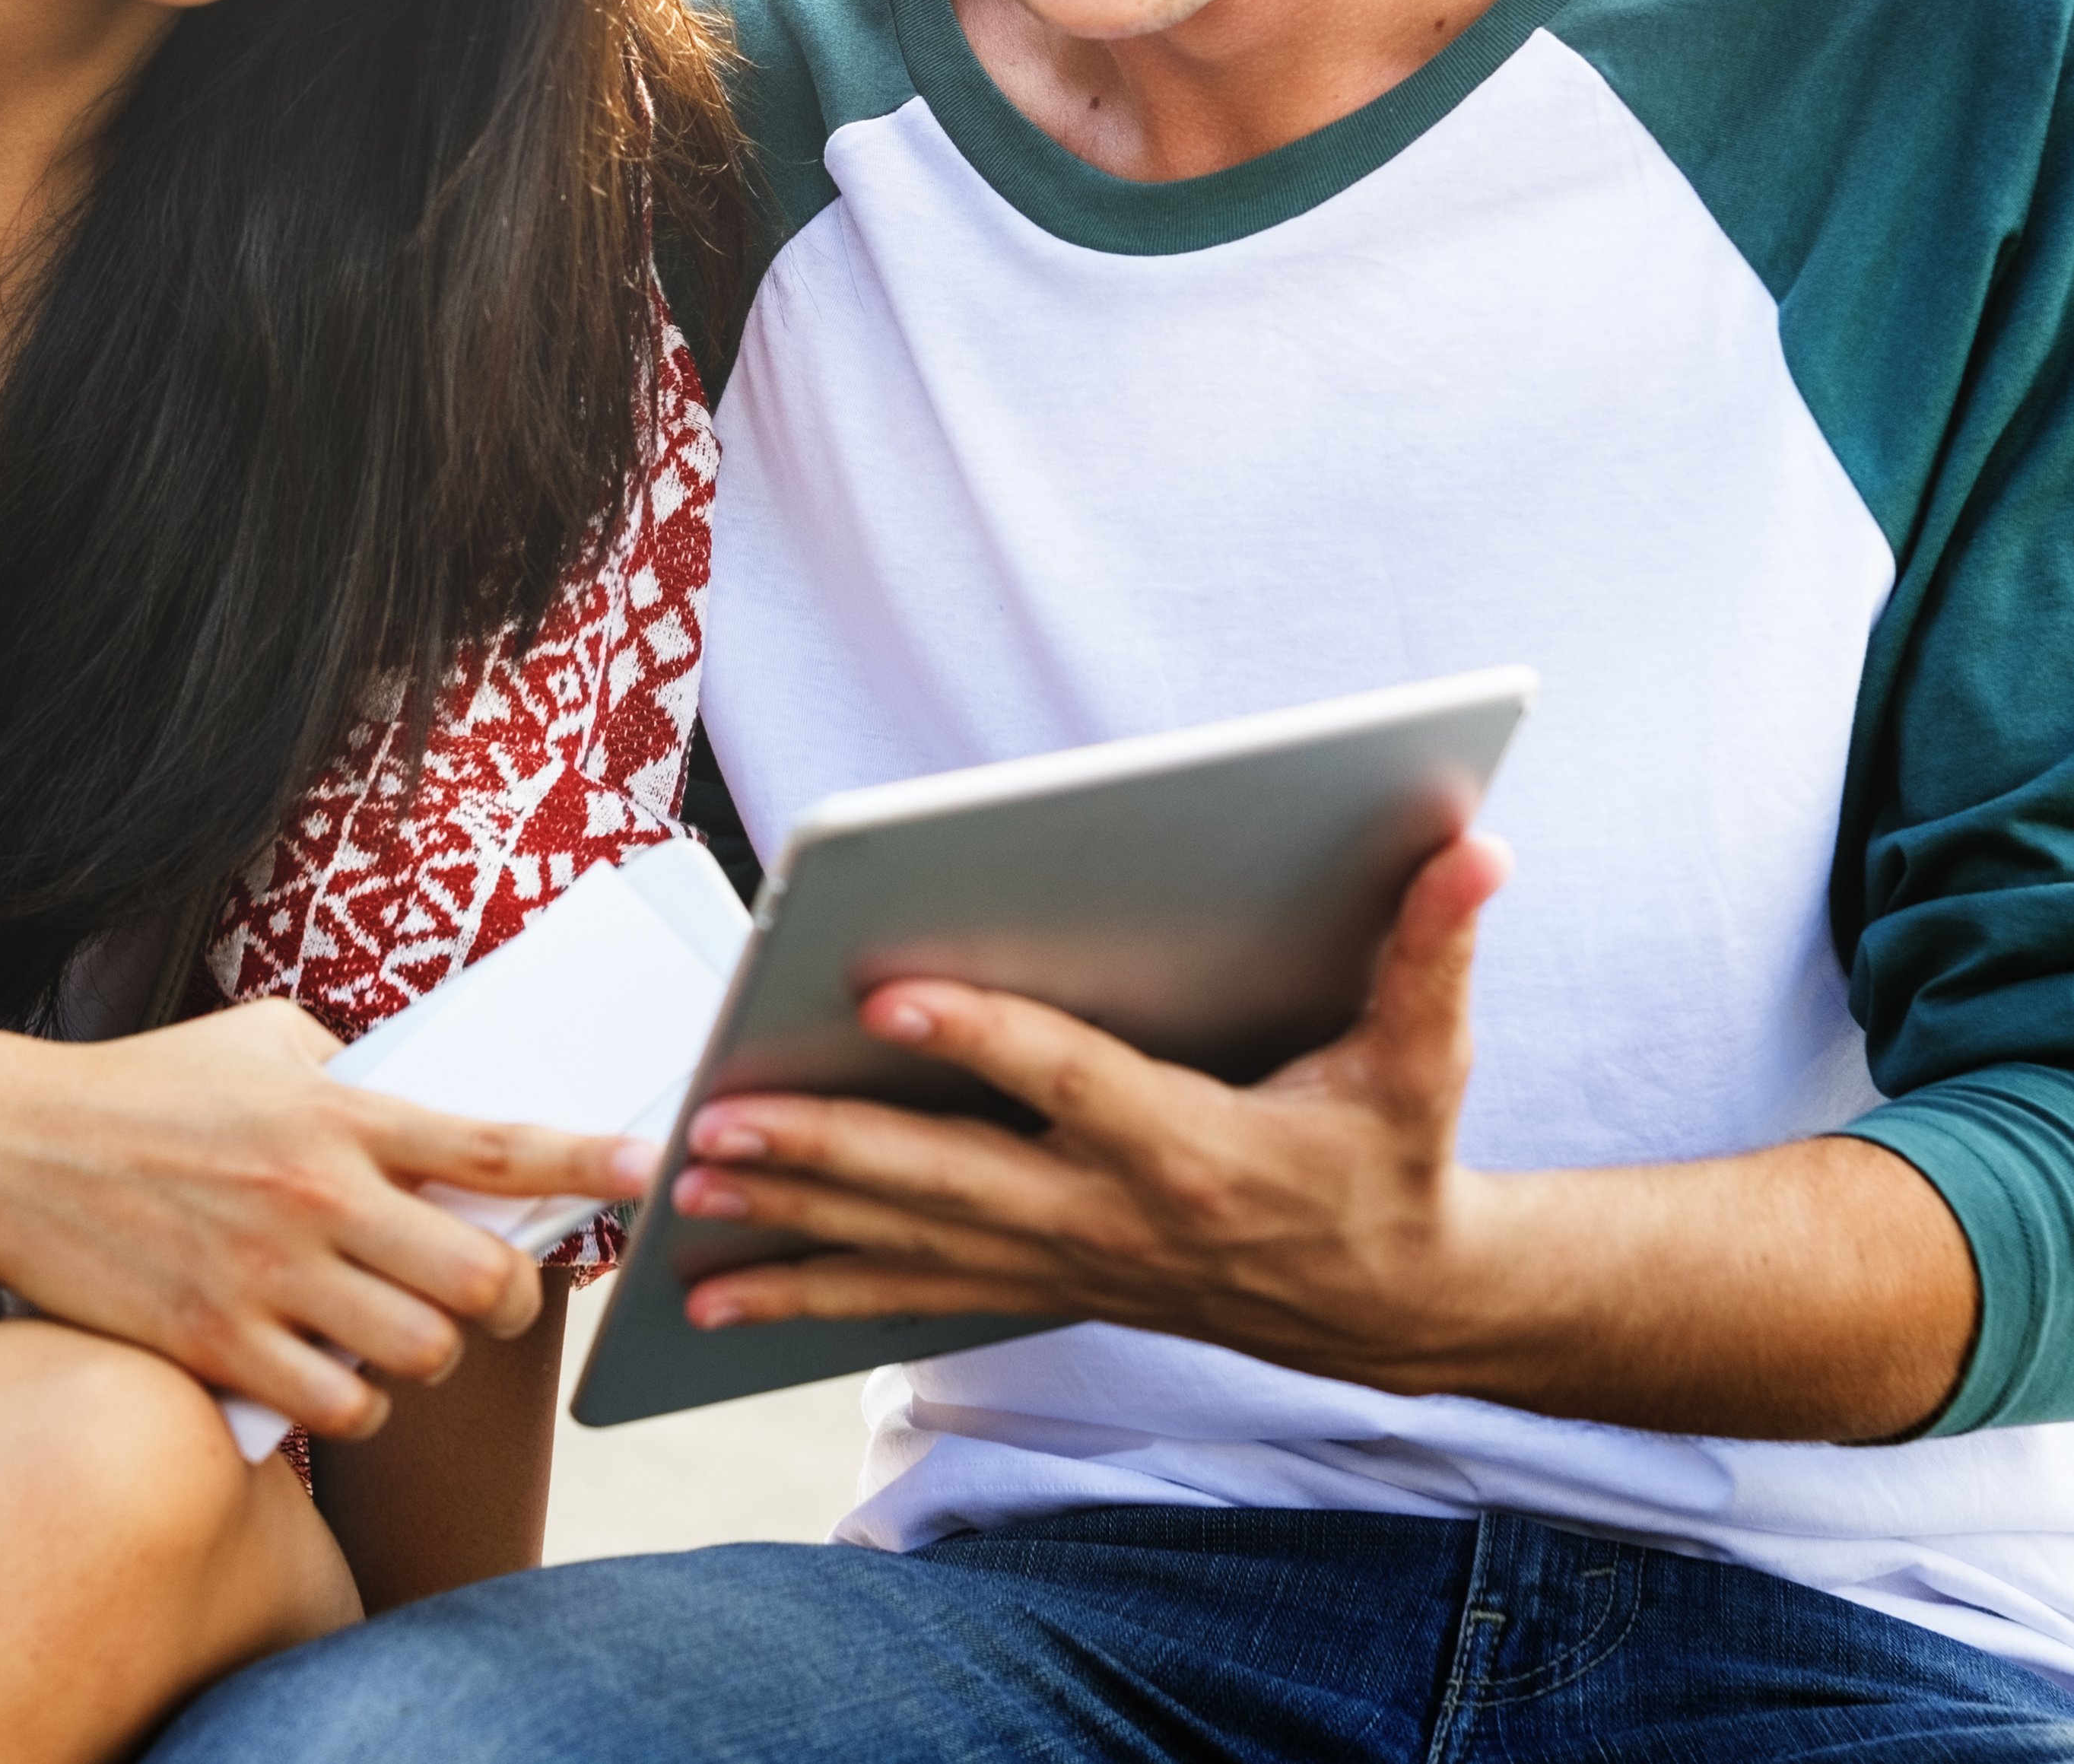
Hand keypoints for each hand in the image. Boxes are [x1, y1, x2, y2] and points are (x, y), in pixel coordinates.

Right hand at [0, 1000, 656, 1440]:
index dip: (584, 1158)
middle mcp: (315, 1199)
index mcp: (338, 1114)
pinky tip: (339, 1367)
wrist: (6, 1144)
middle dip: (509, 1295)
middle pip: (478, 1279)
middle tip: (495, 1288)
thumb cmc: (149, 1084)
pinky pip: (339, 1404)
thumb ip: (356, 1076)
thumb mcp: (265, 1041)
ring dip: (432, 1351)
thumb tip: (438, 1108)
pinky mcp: (212, 1347)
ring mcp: (265, 1281)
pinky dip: (359, 1398)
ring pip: (419, 1353)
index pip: (489, 1143)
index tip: (650, 1166)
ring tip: (405, 1324)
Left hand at [666, 828, 1514, 1392]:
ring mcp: (1067, 1261)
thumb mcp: (1429, 1059)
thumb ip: (1434, 951)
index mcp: (1194, 1148)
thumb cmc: (1400, 1161)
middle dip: (824, 1155)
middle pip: (950, 1183)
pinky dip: (814, 1293)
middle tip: (709, 1130)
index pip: (1073, 1083)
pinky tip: (720, 1295)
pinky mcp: (1041, 1283)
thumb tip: (1475, 845)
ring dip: (789, 1225)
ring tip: (679, 1200)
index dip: (988, 1042)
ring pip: (908, 1246)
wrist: (1402, 1309)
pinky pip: (912, 1296)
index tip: (889, 999)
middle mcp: (1113, 1217)